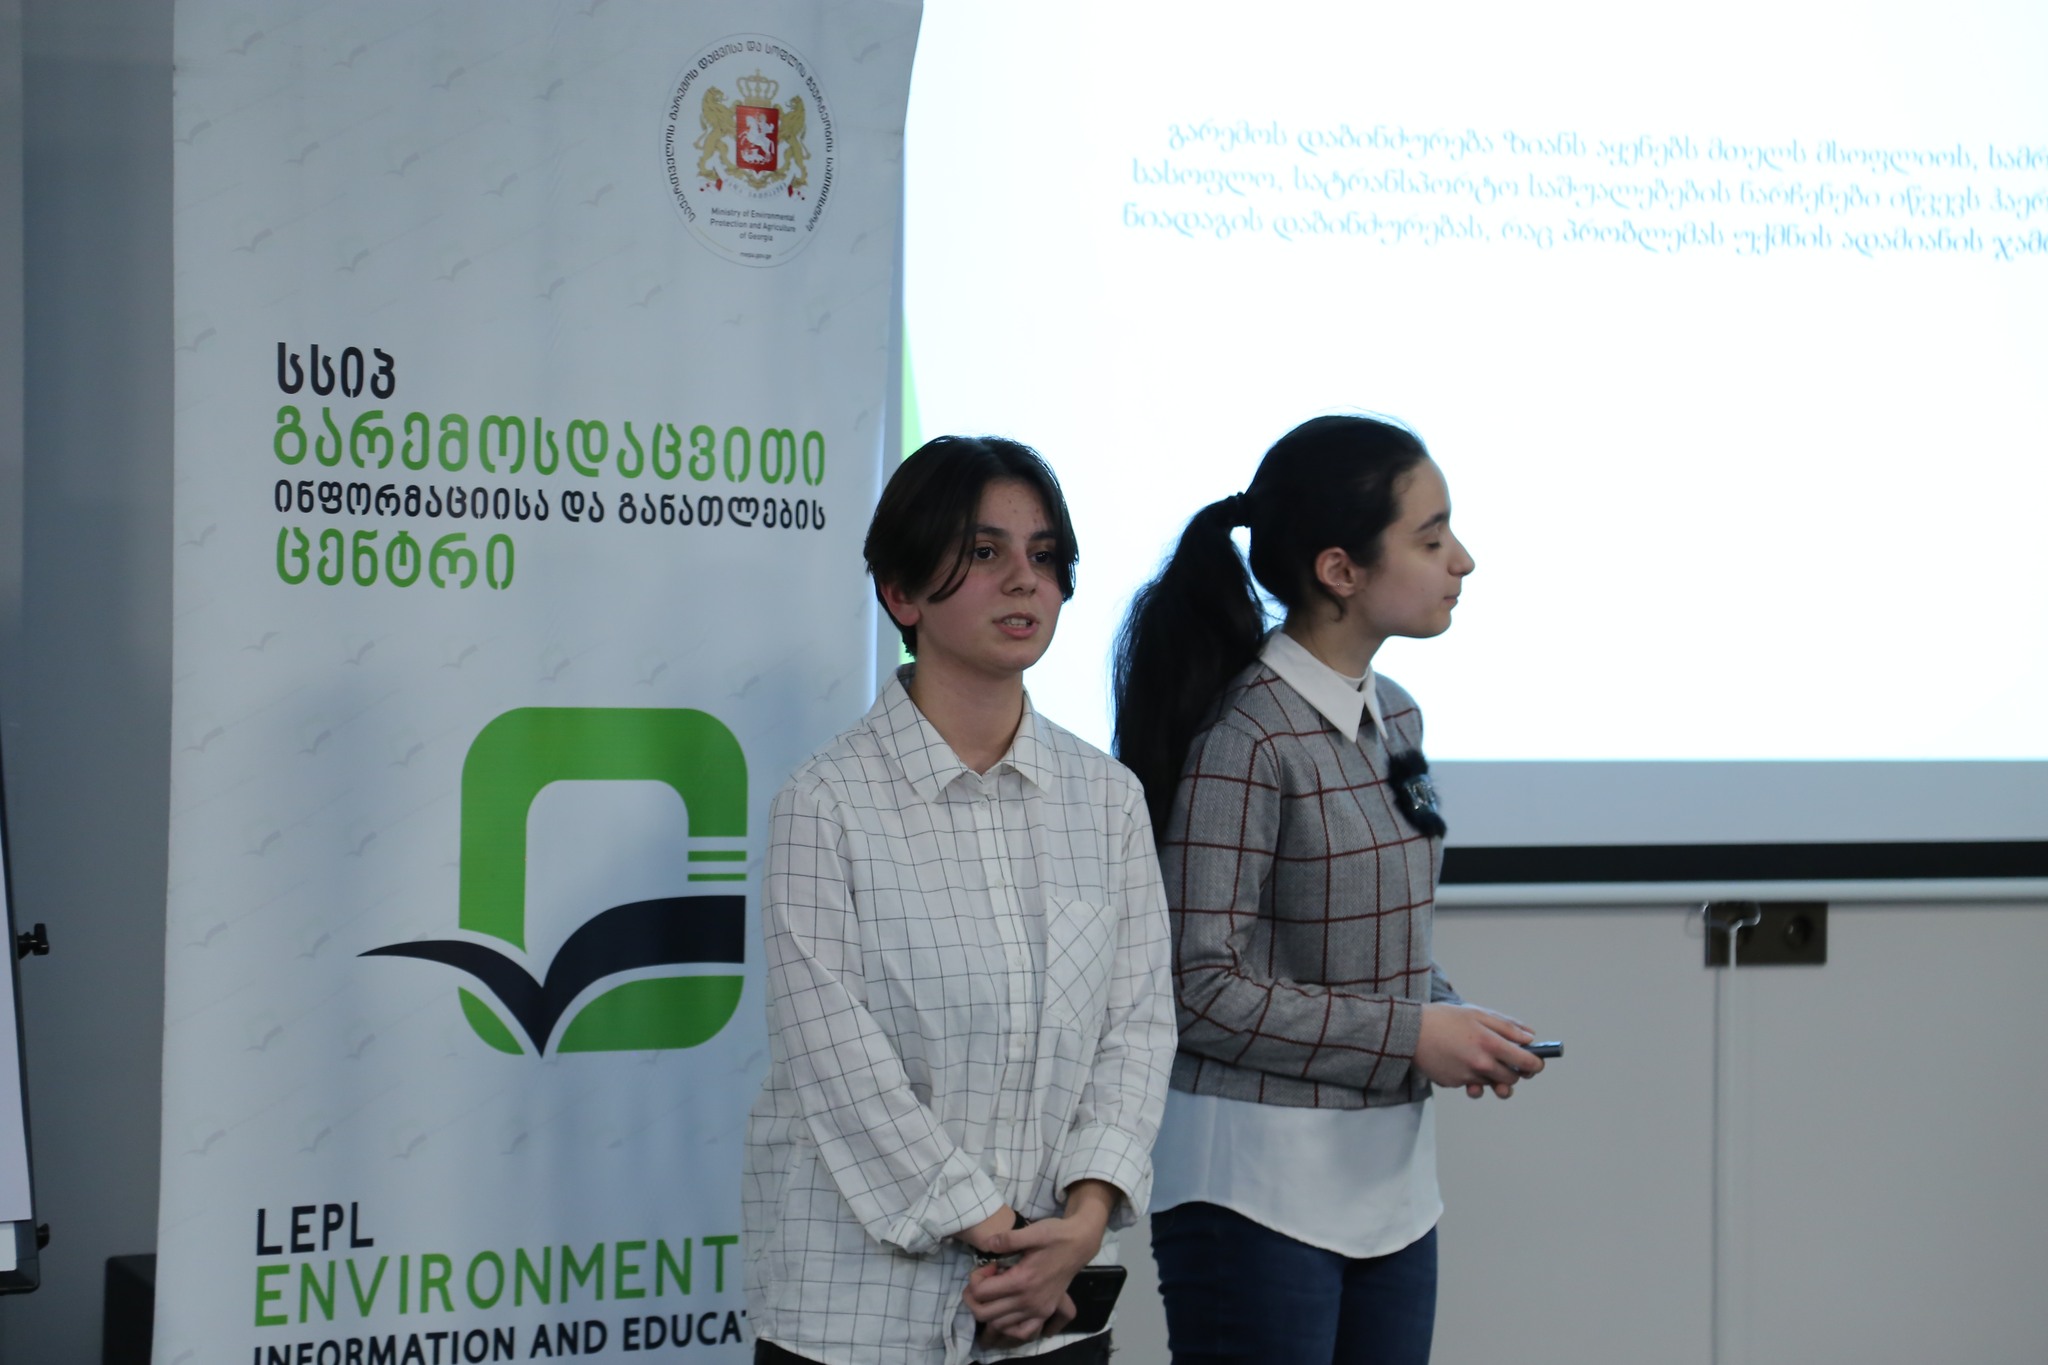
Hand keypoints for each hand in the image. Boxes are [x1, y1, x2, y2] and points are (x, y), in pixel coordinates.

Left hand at [962, 1182, 1114, 1343]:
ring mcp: (1037, 1310)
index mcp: (1022, 1281)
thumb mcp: (1032, 1231)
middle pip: (984, 1313)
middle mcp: (1028, 1301)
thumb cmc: (1055, 1235)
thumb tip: (987, 1244)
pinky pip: (1022, 1332)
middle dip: (974, 1298)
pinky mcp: (1044, 1313)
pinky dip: (1009, 1327)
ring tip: (993, 1292)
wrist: (1079, 1244)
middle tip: (982, 1281)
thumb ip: (1007, 1239)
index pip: (981, 1292)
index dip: (975, 1279)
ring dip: (988, 1311)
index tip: (987, 1266)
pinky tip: (1007, 1312)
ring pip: (999, 1324)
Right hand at [1416, 1002, 1541, 1098]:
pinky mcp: (1454, 1084)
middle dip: (1514, 1072)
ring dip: (1492, 1077)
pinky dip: (1470, 1076)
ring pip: (1491, 1084)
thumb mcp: (1478, 1014)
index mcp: (1491, 1044)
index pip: (1527, 1063)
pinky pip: (1471, 1084)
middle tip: (1507, 1060)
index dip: (1536, 1064)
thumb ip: (1507, 1027)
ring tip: (1484, 1065)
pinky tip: (1459, 1060)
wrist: (1409, 1030)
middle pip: (1512, 1079)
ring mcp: (1468, 1077)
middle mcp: (1482, 1065)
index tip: (1536, 1062)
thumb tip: (1531, 1037)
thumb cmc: (1444, 1018)